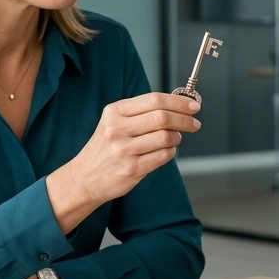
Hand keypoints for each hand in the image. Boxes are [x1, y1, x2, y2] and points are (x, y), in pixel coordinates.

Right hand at [47, 92, 199, 230]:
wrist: (84, 178)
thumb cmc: (104, 148)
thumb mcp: (114, 122)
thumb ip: (141, 113)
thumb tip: (177, 105)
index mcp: (114, 112)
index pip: (154, 100)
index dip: (178, 101)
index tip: (193, 105)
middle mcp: (117, 129)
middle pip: (162, 117)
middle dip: (184, 119)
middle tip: (194, 123)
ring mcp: (124, 150)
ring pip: (165, 137)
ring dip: (177, 138)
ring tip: (174, 139)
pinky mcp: (132, 169)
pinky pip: (163, 156)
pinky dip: (170, 152)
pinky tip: (165, 151)